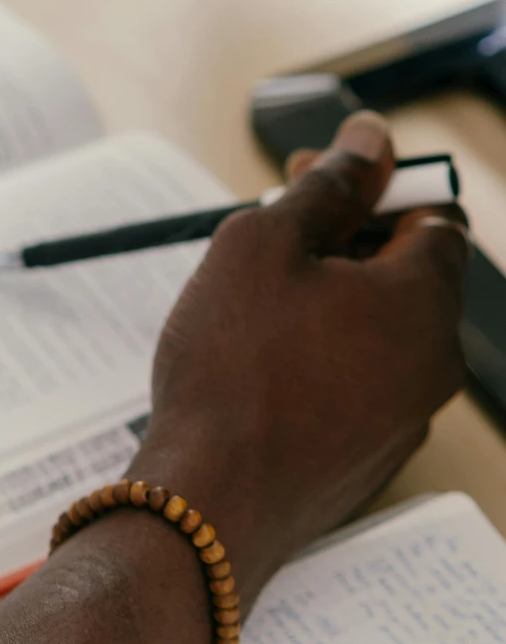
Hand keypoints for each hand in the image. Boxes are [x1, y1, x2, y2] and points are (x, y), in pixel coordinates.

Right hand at [139, 111, 467, 611]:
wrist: (211, 501)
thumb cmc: (233, 369)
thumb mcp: (265, 244)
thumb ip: (327, 186)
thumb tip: (372, 143)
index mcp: (422, 300)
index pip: (433, 213)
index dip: (377, 184)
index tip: (317, 178)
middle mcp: (433, 363)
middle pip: (407, 272)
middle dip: (345, 239)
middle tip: (274, 230)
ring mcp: (406, 418)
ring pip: (379, 331)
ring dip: (328, 301)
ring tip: (252, 302)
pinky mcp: (371, 458)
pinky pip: (358, 384)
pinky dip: (320, 359)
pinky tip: (258, 363)